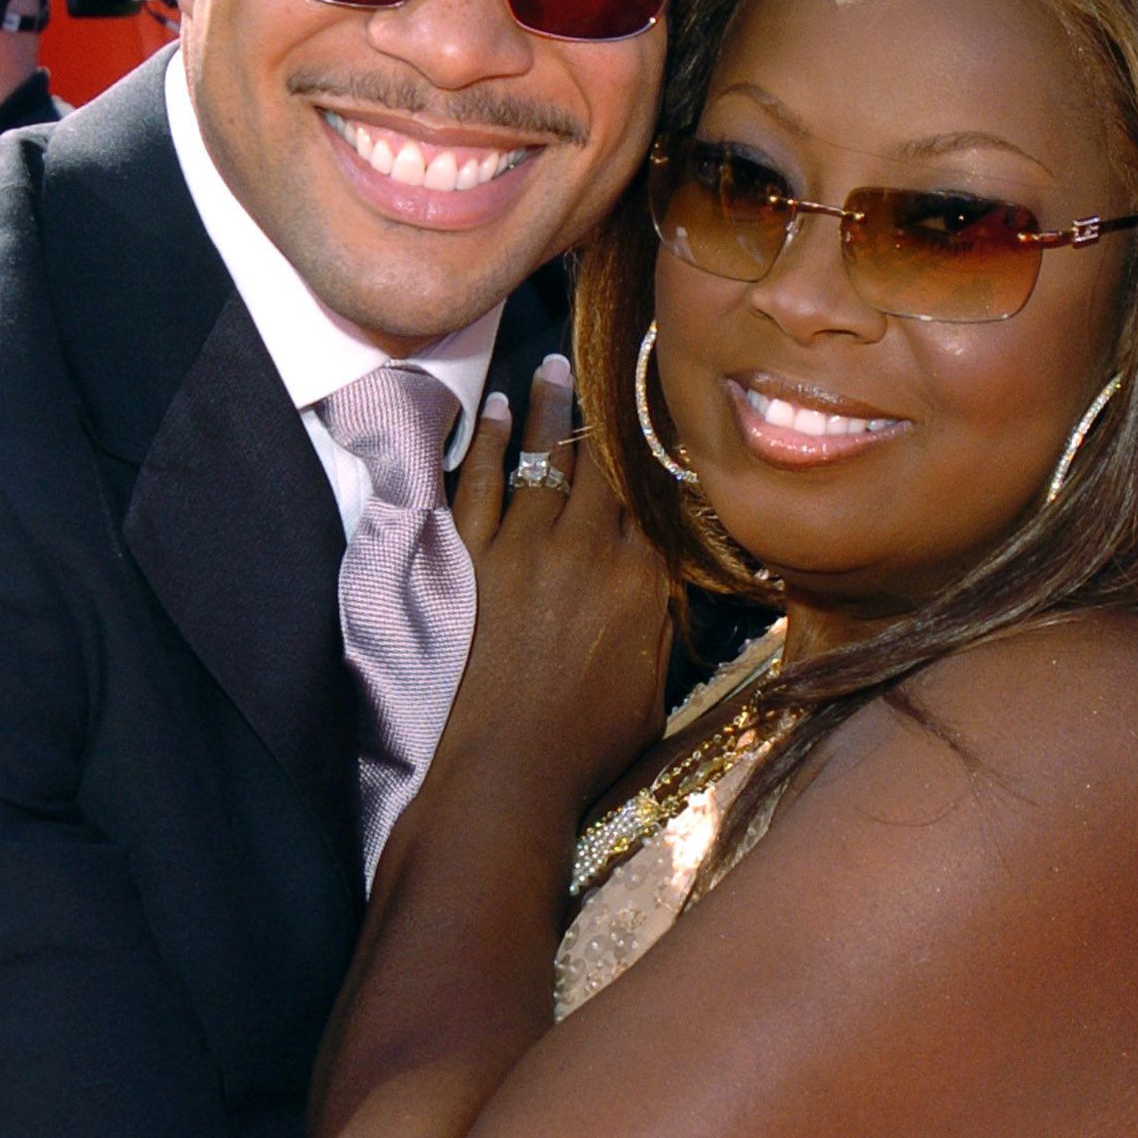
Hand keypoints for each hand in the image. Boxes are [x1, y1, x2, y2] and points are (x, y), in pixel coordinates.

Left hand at [443, 353, 670, 814]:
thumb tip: (667, 578)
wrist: (503, 772)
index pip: (655, 497)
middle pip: (603, 463)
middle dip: (608, 411)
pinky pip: (479, 482)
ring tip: (554, 365)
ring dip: (552, 407)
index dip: (658, 455)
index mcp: (640, 580)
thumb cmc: (585, 747)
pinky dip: (490, 442)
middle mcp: (587, 549)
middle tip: (609, 366)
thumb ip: (659, 624)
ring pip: (544, 459)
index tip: (660, 421)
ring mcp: (523, 547)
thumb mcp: (651, 689)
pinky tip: (496, 410)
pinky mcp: (469, 559)